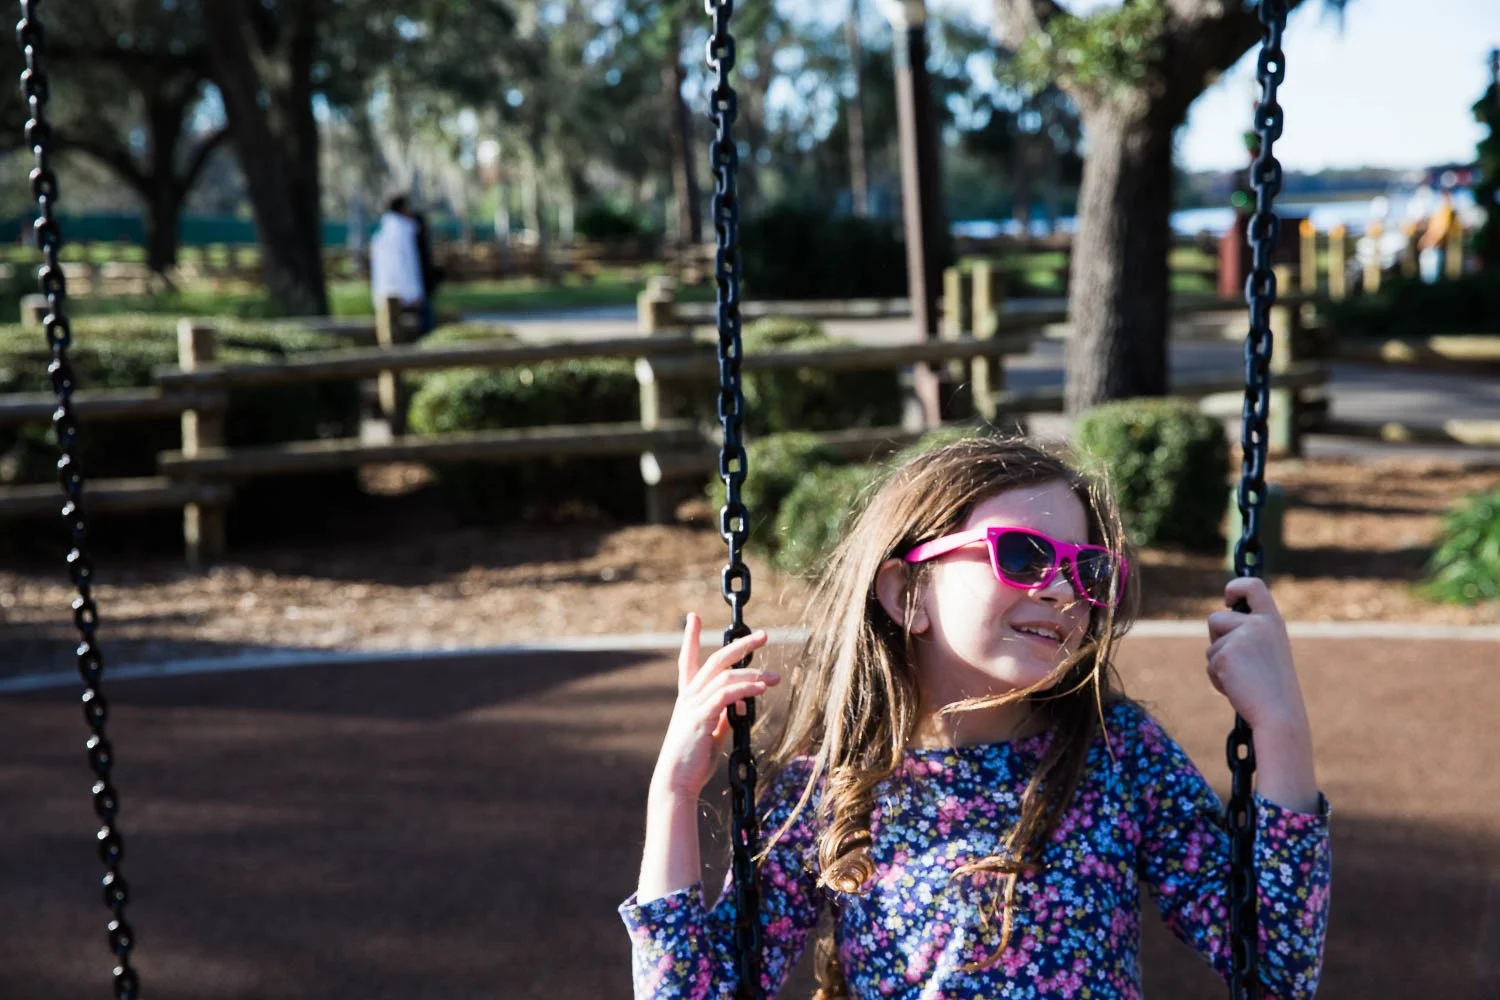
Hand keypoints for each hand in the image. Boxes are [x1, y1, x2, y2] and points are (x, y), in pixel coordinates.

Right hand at [649, 613, 775, 801]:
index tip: (693, 617)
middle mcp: (689, 696)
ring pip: (726, 676)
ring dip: (754, 674)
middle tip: (763, 635)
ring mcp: (693, 705)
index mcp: (688, 697)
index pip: (687, 660)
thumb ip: (725, 714)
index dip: (690, 637)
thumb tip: (744, 702)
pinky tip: (763, 689)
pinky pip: (727, 695)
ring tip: (776, 677)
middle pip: (716, 660)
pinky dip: (746, 689)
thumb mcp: (713, 732)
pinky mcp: (702, 717)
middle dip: (739, 644)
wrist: (676, 781)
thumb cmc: (694, 759)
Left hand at [1204, 577, 1309, 735]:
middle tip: (1239, 663)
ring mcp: (1241, 637)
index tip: (1228, 599)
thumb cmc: (1273, 688)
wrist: (1278, 714)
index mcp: (1273, 622)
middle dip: (1217, 639)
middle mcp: (1258, 624)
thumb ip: (1249, 635)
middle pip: (1216, 619)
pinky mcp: (1225, 654)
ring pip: (1211, 644)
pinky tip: (1237, 687)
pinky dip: (1217, 678)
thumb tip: (1220, 622)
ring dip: (1218, 662)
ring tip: (1243, 679)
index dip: (1236, 587)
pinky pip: (1209, 663)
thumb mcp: (1267, 652)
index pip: (1254, 586)